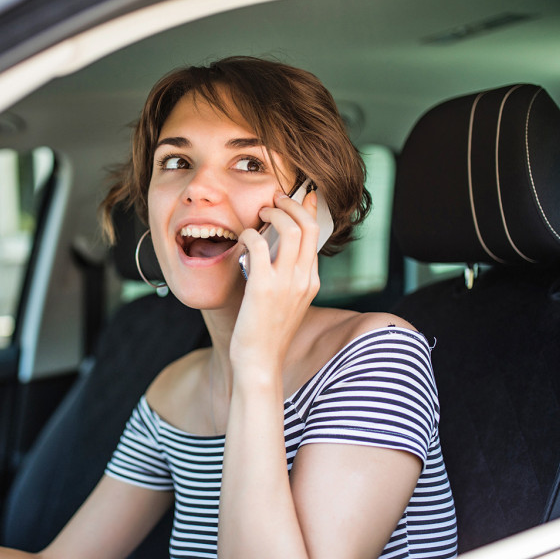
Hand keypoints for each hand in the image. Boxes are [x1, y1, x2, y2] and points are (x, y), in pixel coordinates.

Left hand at [231, 189, 322, 371]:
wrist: (261, 363)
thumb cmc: (267, 335)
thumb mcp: (286, 304)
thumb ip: (285, 279)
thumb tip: (271, 254)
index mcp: (312, 282)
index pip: (317, 235)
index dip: (309, 210)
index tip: (303, 195)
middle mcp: (304, 279)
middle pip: (308, 225)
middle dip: (291, 204)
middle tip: (274, 199)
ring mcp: (286, 283)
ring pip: (290, 229)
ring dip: (273, 213)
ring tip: (260, 213)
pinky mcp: (263, 286)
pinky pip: (258, 245)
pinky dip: (249, 235)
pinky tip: (242, 240)